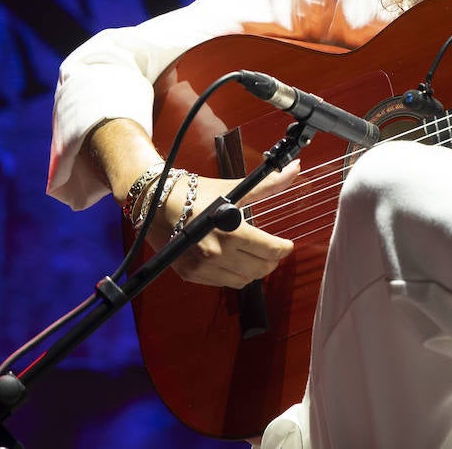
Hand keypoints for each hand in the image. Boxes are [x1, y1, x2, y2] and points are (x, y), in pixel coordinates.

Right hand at [142, 160, 298, 288]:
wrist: (155, 203)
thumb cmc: (194, 193)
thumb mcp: (233, 188)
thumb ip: (268, 184)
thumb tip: (295, 168)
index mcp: (229, 229)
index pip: (270, 250)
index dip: (283, 249)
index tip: (286, 244)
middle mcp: (216, 252)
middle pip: (261, 269)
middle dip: (272, 260)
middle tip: (272, 250)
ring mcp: (202, 267)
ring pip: (244, 280)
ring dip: (254, 270)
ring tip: (254, 256)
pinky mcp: (191, 275)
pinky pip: (224, 283)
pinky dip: (234, 274)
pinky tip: (234, 261)